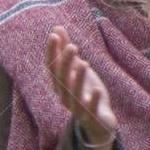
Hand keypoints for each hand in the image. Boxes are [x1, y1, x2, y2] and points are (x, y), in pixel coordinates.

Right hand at [45, 26, 117, 149]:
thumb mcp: (77, 68)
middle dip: (65, 63)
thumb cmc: (86, 90)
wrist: (98, 121)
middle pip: (61, 79)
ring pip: (73, 94)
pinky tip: (97, 89)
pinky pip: (89, 109)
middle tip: (72, 46)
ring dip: (78, 79)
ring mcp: (76, 107)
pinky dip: (92, 100)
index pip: (51, 66)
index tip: (54, 35)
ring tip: (85, 63)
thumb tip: (56, 28)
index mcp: (60, 83)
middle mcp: (64, 95)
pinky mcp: (90, 117)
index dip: (52, 52)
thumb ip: (65, 50)